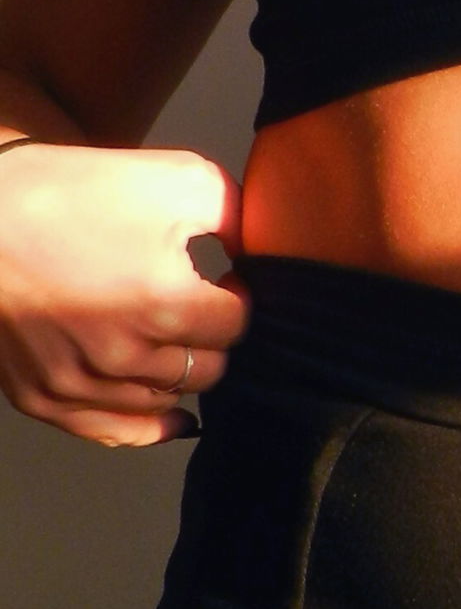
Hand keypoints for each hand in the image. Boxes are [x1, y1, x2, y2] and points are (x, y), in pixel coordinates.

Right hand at [0, 143, 248, 444]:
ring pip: (168, 399)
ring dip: (178, 370)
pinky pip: (120, 432)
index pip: (238, 323)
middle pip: (209, 368)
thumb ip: (234, 210)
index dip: (236, 295)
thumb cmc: (63, 190)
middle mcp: (127, 356)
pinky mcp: (49, 399)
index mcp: (165, 303)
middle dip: (209, 336)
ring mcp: (85, 385)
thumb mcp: (166, 176)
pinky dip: (152, 424)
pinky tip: (177, 415)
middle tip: (193, 305)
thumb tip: (264, 248)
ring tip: (165, 336)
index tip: (222, 278)